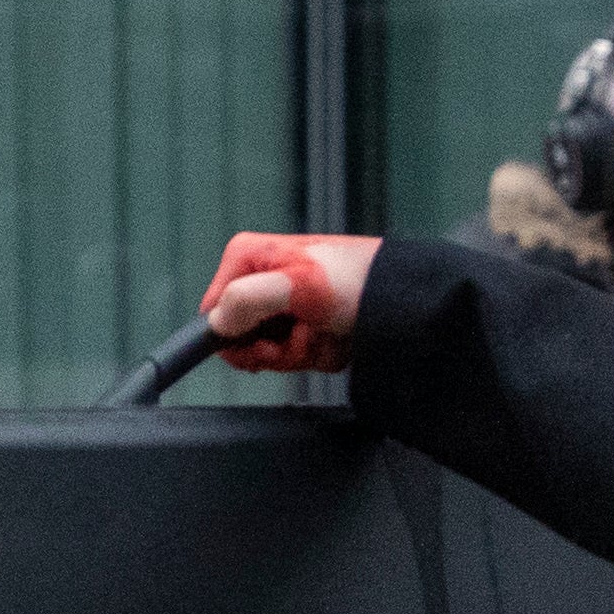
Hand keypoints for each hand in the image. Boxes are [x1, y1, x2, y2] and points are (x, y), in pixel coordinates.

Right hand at [202, 232, 379, 374]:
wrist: (400, 296)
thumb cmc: (355, 279)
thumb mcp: (296, 286)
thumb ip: (247, 300)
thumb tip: (217, 323)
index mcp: (247, 258)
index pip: (213, 314)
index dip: (236, 340)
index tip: (265, 346)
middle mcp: (261, 279)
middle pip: (244, 340)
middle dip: (278, 349)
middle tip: (305, 335)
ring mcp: (284, 305)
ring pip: (273, 352)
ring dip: (303, 352)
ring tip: (326, 332)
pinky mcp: (303, 323)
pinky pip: (298, 355)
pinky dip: (320, 353)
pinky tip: (336, 337)